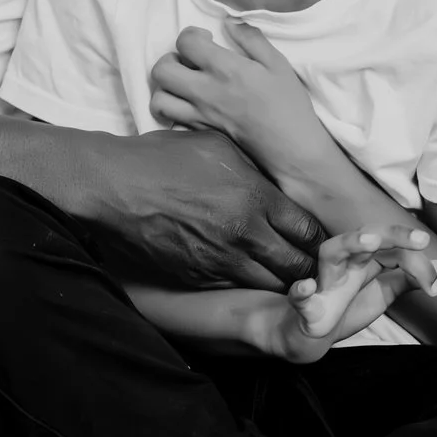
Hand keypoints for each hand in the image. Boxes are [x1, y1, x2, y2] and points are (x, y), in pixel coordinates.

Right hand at [72, 129, 323, 291]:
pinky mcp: (197, 278)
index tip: (322, 242)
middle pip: (297, 266)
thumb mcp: (220, 146)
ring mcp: (220, 261)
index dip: (320, 239)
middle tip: (312, 266)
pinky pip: (235, 290)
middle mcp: (245, 234)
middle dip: (309, 268)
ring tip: (285, 276)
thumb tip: (278, 184)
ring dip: (281, 282)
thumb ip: (255, 169)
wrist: (114, 186)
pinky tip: (248, 276)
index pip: (309, 230)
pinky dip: (247, 287)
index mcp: (256, 197)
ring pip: (270, 285)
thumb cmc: (164, 159)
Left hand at [150, 24, 340, 176]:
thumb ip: (252, 39)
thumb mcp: (277, 63)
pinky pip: (171, 119)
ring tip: (183, 83)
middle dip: (170, 58)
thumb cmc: (288, 104)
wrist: (290, 147)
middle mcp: (205, 91)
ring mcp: (199, 114)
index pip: (186, 42)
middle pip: (162, 70)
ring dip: (165, 87)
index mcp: (225, 69)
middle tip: (189, 60)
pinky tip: (188, 103)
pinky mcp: (200, 131)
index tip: (206, 39)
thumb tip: (230, 22)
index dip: (191, 34)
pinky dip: (172, 109)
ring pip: (159, 99)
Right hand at [273, 227, 436, 361]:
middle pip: (365, 237)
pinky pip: (300, 295)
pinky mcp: (305, 305)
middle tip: (420, 239)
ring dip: (349, 244)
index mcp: (365, 259)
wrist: (313, 335)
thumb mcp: (383, 293)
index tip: (435, 286)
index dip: (417, 264)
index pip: (394, 249)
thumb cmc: (348, 307)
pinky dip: (302, 290)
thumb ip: (409, 280)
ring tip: (371, 243)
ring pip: (331, 252)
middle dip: (392, 235)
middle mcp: (345, 263)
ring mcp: (324, 281)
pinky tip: (307, 287)